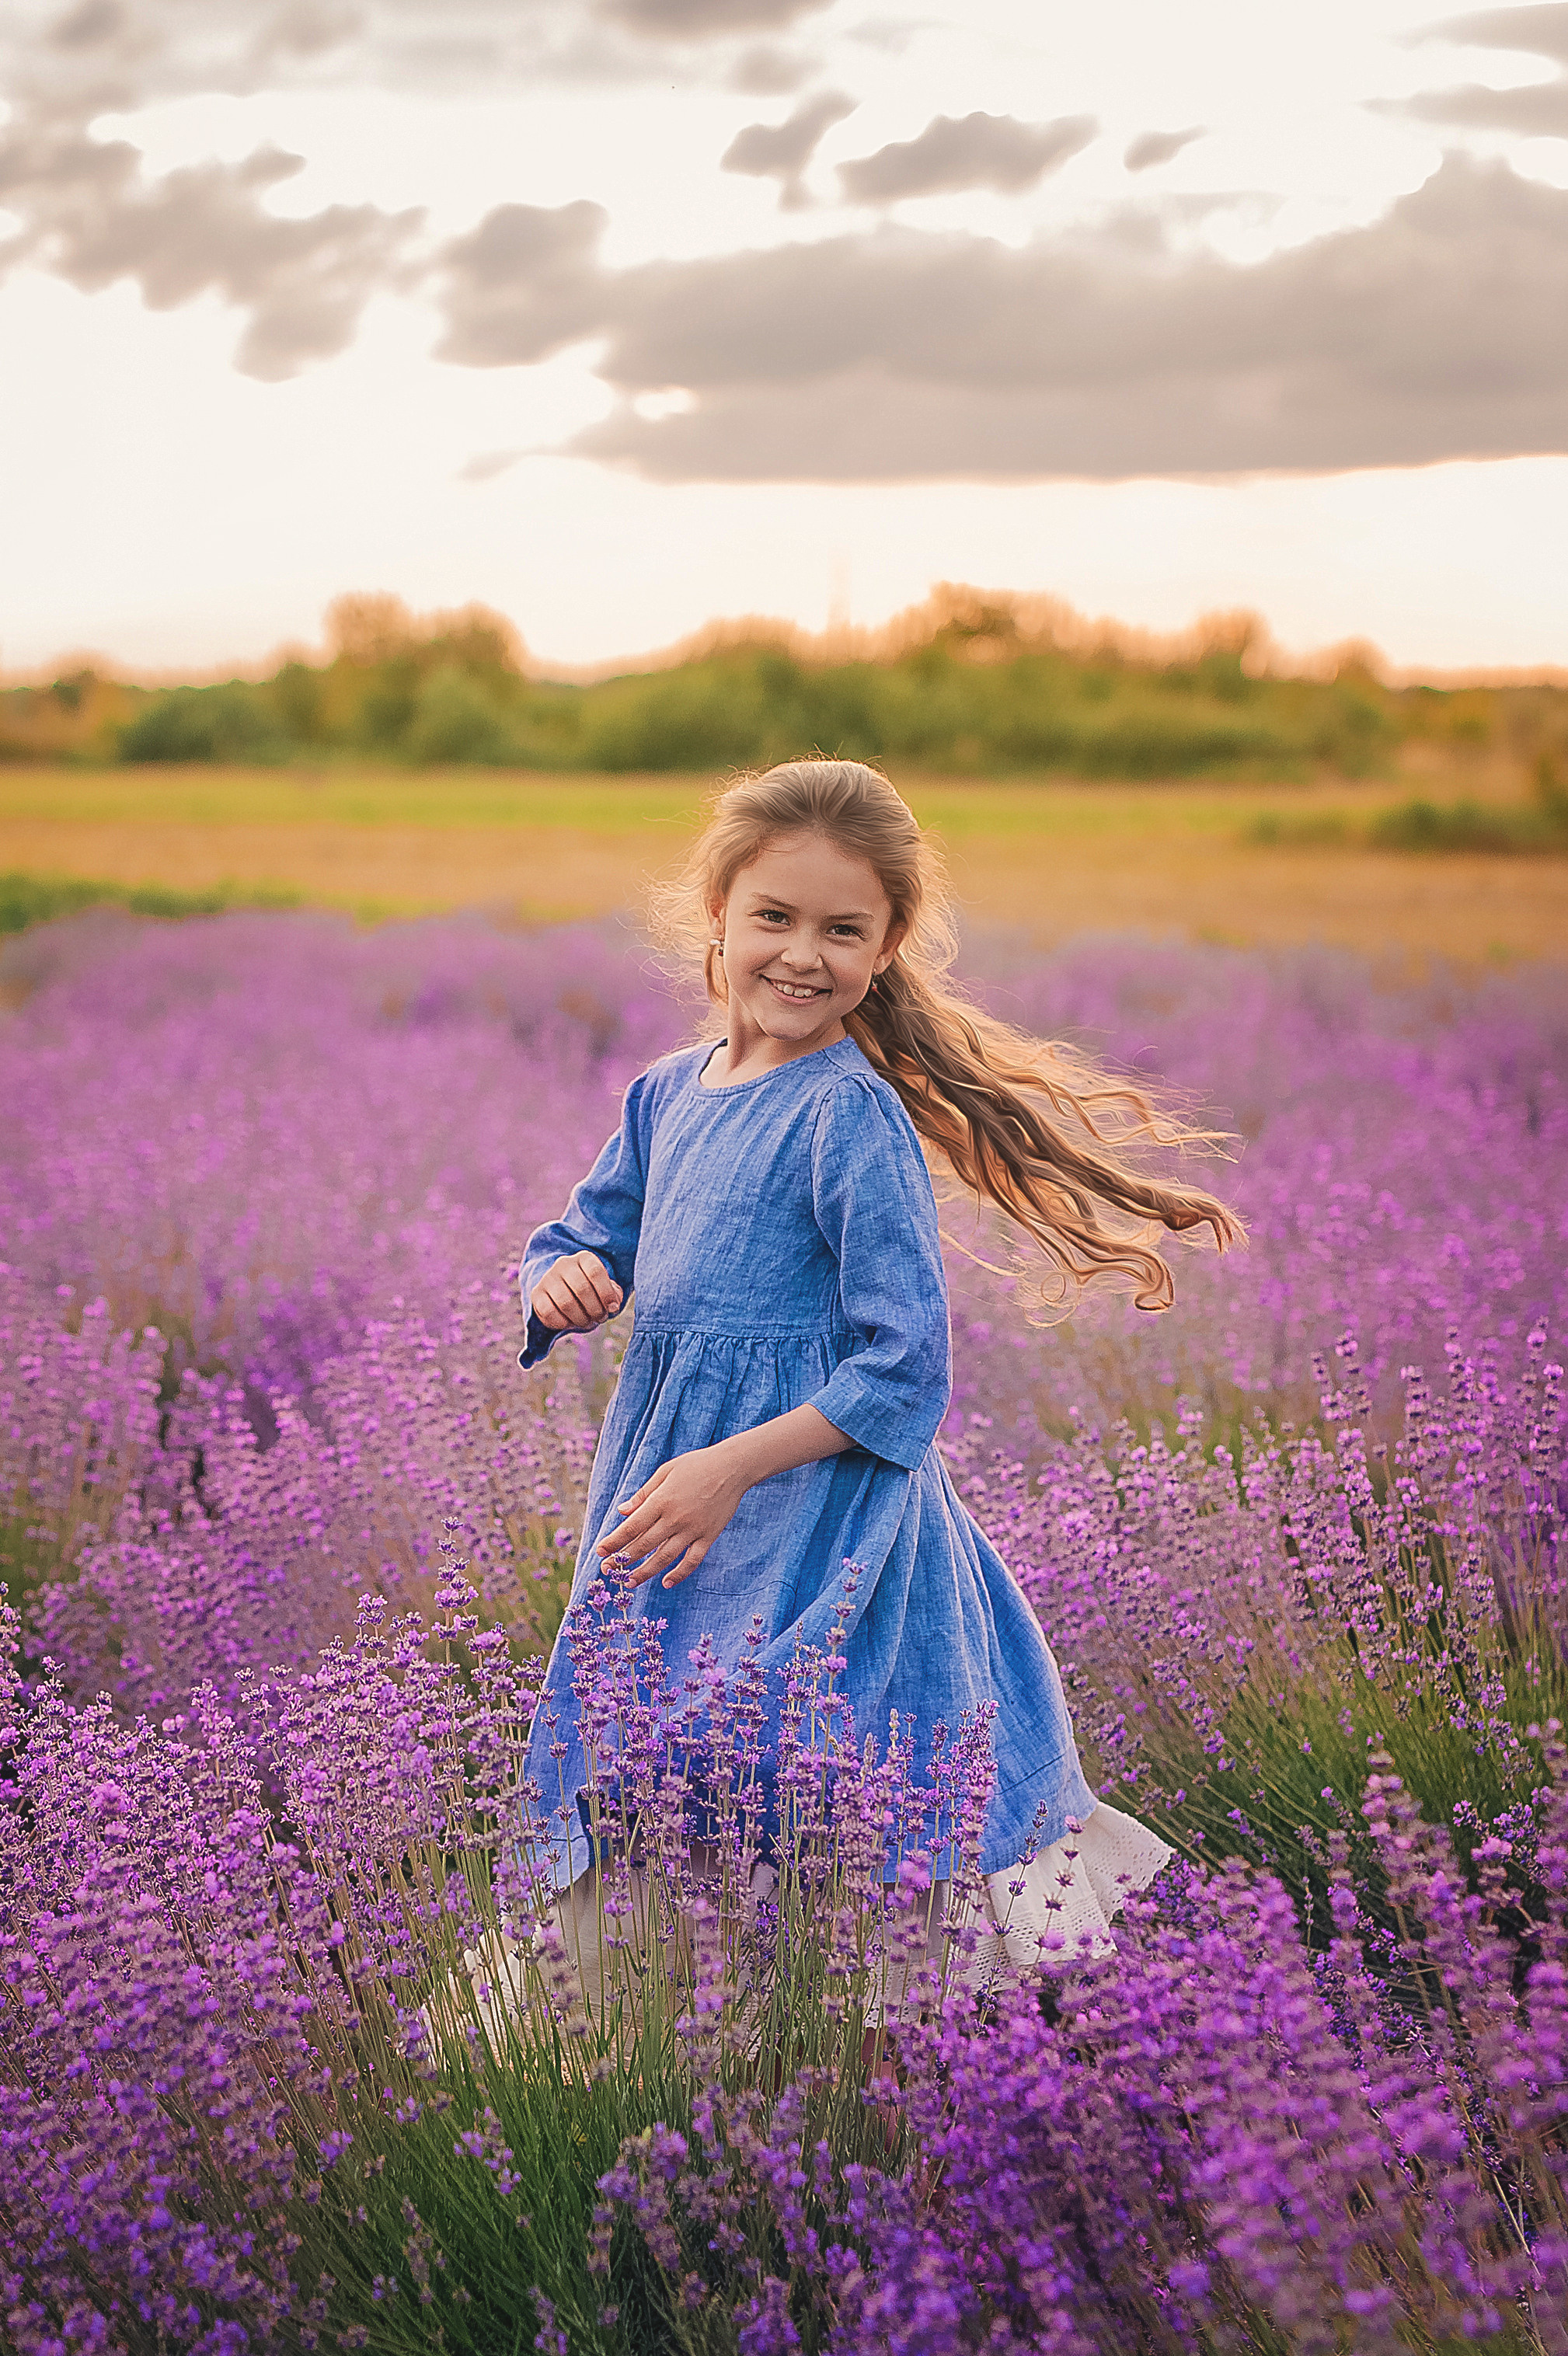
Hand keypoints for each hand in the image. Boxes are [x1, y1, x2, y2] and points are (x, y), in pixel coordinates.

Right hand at [531, 1251, 623, 1333]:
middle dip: (595, 1309)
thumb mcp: (604, 1288)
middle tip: (600, 1318)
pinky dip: (563, 1323)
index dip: (606, 1293)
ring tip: (588, 1322)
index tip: (612, 1308)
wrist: (563, 1288)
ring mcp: (548, 1278)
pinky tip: (571, 1322)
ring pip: (565, 1303)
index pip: (595, 1272)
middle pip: (582, 1289)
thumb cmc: (591, 1289)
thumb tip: (613, 1306)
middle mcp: (564, 1264)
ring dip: (581, 1318)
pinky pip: (549, 1312)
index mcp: (584, 1258)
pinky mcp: (536, 1294)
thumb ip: (614, 1295)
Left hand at [596, 1443, 746, 1589]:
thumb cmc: (696, 1465)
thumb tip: (622, 1512)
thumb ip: (644, 1494)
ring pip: (665, 1557)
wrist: (733, 1467)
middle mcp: (675, 1518)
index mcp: (661, 1500)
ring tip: (630, 1582)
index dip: (614, 1541)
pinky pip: (692, 1560)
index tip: (600, 1552)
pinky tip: (667, 1582)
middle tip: (607, 1572)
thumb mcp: (666, 1472)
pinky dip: (680, 1573)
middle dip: (622, 1559)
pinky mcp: (708, 1536)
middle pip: (644, 1544)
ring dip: (645, 1572)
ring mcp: (693, 1529)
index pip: (632, 1526)